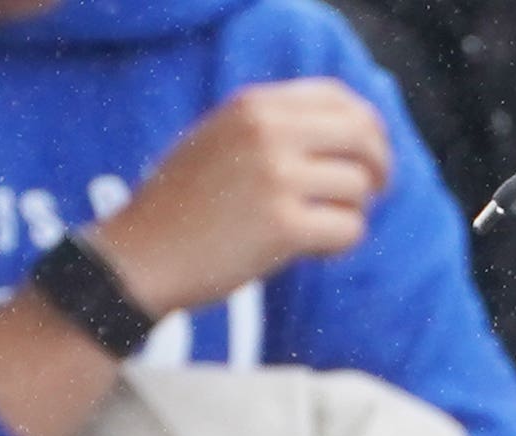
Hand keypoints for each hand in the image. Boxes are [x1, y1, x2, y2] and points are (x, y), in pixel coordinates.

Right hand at [95, 80, 391, 316]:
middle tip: (375, 192)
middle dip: (378, 167)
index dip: (366, 125)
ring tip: (316, 230)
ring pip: (358, 188)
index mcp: (254, 106)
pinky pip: (348, 229)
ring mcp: (276, 178)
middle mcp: (268, 132)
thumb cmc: (178, 209)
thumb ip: (272, 127)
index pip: (338, 98)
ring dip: (348, 212)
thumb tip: (348, 129)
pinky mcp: (284, 227)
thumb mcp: (219, 141)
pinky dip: (339, 245)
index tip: (370, 152)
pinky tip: (312, 251)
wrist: (138, 258)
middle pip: (361, 137)